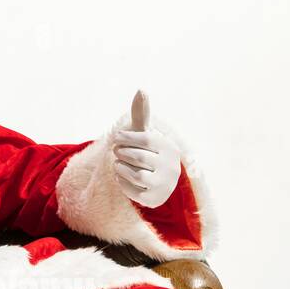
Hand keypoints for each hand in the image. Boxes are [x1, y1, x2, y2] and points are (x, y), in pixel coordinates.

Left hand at [110, 90, 181, 207]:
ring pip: (136, 175)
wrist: (154, 180)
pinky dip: (122, 183)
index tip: (117, 138)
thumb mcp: (144, 133)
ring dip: (121, 168)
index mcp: (170, 148)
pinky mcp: (154, 200)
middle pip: (138, 157)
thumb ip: (141, 114)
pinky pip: (132, 192)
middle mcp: (172, 167)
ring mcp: (165, 185)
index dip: (126, 137)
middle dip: (122, 153)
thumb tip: (141, 89)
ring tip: (119, 164)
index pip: (145, 139)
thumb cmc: (146, 151)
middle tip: (117, 152)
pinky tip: (123, 177)